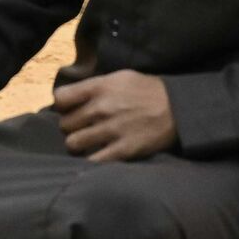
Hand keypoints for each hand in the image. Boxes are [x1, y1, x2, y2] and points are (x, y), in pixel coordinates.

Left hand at [53, 70, 177, 160]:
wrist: (178, 108)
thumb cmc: (147, 91)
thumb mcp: (120, 77)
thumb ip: (95, 86)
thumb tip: (72, 96)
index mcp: (100, 87)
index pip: (60, 98)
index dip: (62, 106)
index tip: (69, 110)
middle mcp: (102, 108)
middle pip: (65, 124)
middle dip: (70, 127)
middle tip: (81, 129)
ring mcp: (111, 130)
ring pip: (73, 143)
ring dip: (77, 145)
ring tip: (86, 144)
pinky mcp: (123, 150)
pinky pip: (93, 161)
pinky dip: (91, 161)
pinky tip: (96, 157)